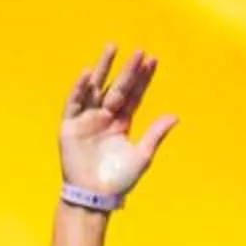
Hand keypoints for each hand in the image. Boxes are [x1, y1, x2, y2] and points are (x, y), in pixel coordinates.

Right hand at [59, 47, 175, 201]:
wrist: (95, 197)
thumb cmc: (118, 181)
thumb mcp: (142, 156)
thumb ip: (155, 134)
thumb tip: (175, 116)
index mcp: (122, 123)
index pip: (134, 95)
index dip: (143, 79)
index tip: (152, 61)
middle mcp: (105, 117)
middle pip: (118, 87)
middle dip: (128, 70)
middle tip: (140, 51)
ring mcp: (87, 119)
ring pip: (96, 88)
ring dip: (103, 68)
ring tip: (112, 48)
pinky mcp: (70, 126)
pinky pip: (74, 103)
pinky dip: (80, 88)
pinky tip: (88, 73)